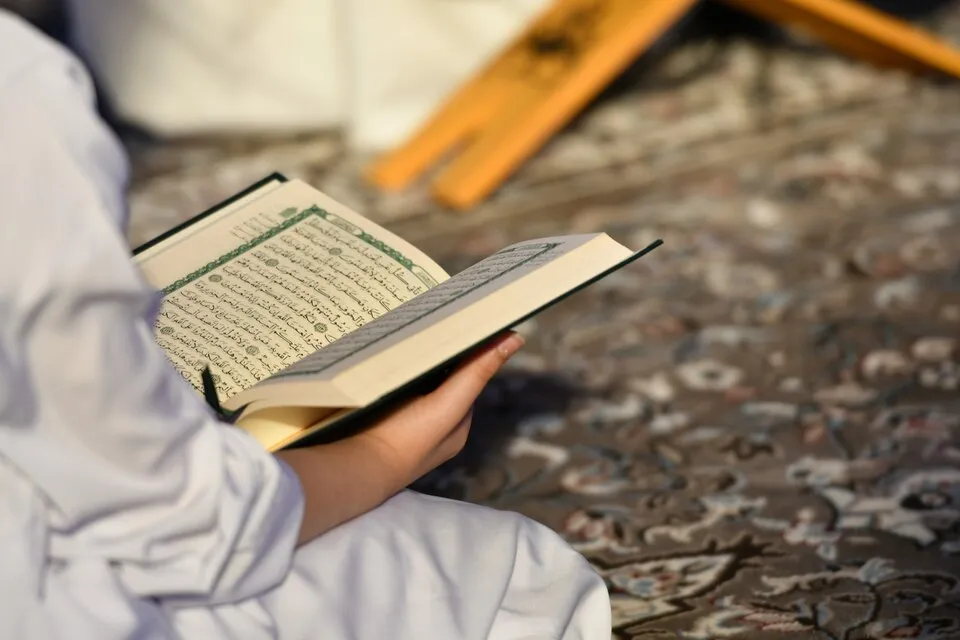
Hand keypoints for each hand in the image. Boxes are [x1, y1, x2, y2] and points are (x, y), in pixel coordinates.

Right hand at [352, 331, 525, 488]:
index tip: (458, 324)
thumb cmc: (406, 440)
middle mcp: (434, 429)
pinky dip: (391, 377)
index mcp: (456, 427)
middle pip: (442, 381)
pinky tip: (381, 363)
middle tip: (427, 325)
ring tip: (404, 336)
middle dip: (437, 358)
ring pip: (416, 385)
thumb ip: (476, 372)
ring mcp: (406, 427)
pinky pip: (392, 392)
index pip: (468, 380)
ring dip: (411, 365)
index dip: (465, 353)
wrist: (356, 468)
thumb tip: (514, 339)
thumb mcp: (448, 403)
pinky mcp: (381, 423)